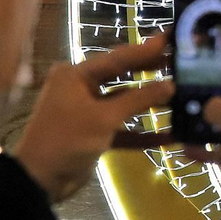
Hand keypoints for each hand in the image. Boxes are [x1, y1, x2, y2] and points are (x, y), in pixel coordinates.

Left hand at [9, 34, 174, 203]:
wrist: (40, 181)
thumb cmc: (66, 140)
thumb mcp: (104, 118)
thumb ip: (138, 100)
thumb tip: (171, 85)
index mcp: (76, 75)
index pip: (118, 58)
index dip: (146, 49)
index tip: (171, 38)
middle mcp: (81, 87)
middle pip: (122, 76)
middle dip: (150, 72)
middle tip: (180, 62)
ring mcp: (88, 111)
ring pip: (124, 102)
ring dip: (149, 103)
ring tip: (181, 95)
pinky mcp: (94, 133)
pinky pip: (122, 128)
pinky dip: (142, 132)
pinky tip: (168, 136)